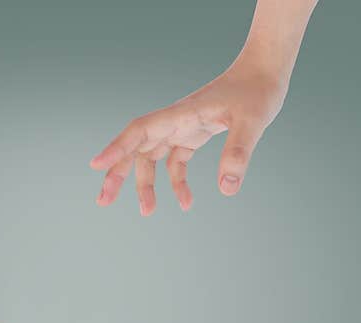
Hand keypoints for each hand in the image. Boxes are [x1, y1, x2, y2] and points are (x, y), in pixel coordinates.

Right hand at [90, 58, 288, 213]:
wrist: (264, 72)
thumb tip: (226, 189)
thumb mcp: (253, 122)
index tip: (96, 165)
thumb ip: (238, 153)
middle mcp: (174, 122)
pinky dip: (176, 183)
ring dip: (144, 184)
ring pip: (151, 158)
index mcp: (180, 114)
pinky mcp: (192, 136)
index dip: (116, 148)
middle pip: (135, 147)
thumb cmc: (257, 91)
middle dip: (117, 173)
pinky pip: (175, 162)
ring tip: (147, 211)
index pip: (139, 131)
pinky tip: (186, 203)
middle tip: (103, 201)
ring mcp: (181, 129)